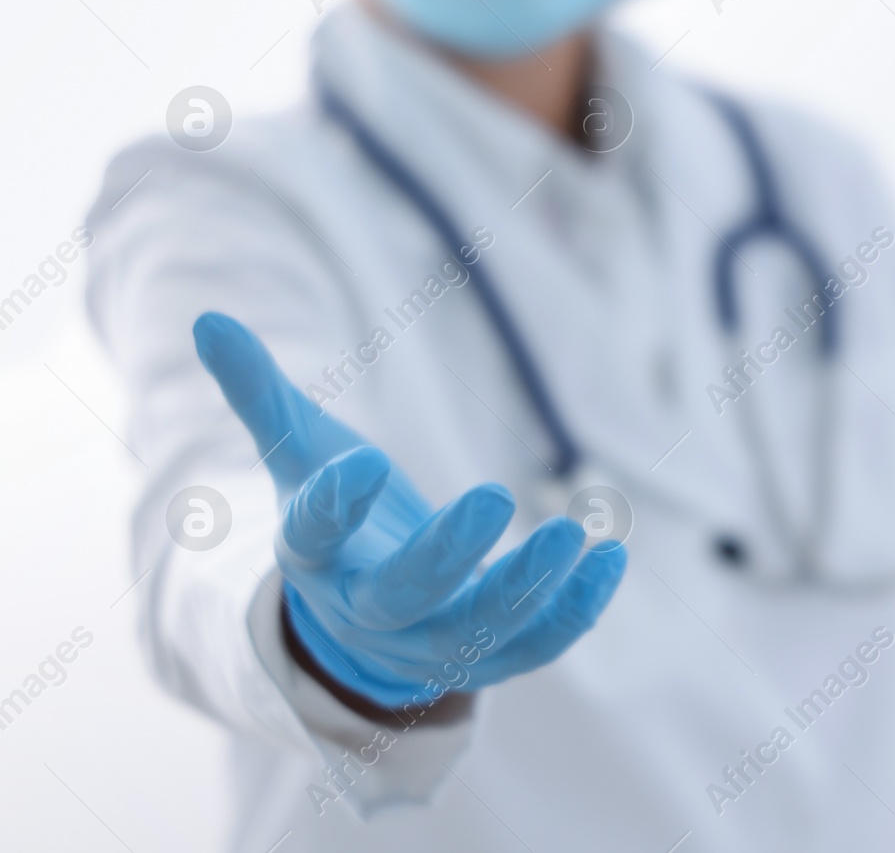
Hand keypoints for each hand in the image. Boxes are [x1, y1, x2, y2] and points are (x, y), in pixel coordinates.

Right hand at [192, 312, 624, 708]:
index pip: (313, 538)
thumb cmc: (334, 513)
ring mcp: (431, 642)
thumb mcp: (296, 452)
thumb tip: (205, 318)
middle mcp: (369, 610)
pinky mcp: (488, 654)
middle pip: (403, 597)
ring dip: (530, 588)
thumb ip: (259, 392)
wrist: (360, 613)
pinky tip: (611, 556)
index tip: (366, 460)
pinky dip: (576, 609)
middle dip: (448, 554)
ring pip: (479, 630)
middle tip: (495, 495)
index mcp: (315, 558)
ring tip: (575, 533)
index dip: (334, 505)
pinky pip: (537, 645)